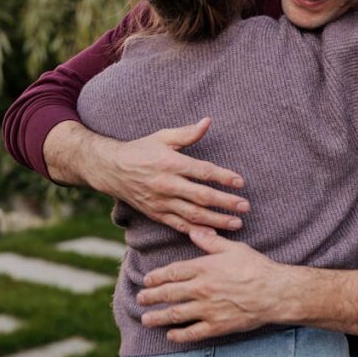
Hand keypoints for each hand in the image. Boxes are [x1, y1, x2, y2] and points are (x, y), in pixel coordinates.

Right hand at [84, 118, 249, 232]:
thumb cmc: (141, 150)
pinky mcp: (156, 214)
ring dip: (217, 220)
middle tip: (246, 206)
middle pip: (202, 196)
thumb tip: (208, 121)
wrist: (111, 170)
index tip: (241, 182)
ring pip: (193, 214)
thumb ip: (187, 133)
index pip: (203, 171)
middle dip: (226, 202)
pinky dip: (196, 231)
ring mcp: (161, 202)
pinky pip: (179, 225)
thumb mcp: (163, 137)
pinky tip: (213, 235)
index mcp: (171, 164)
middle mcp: (167, 184)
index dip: (224, 177)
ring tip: (237, 223)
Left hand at [137, 227, 299, 342]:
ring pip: (175, 314)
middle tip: (141, 298)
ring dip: (158, 317)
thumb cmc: (257, 268)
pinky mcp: (217, 325)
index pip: (173, 272)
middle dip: (151, 296)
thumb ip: (211, 241)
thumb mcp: (234, 249)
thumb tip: (195, 231)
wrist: (275, 292)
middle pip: (168, 293)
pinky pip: (192, 333)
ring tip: (146, 319)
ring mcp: (208, 309)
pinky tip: (171, 335)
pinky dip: (179, 335)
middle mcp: (202, 289)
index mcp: (205, 268)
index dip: (157, 277)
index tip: (147, 280)